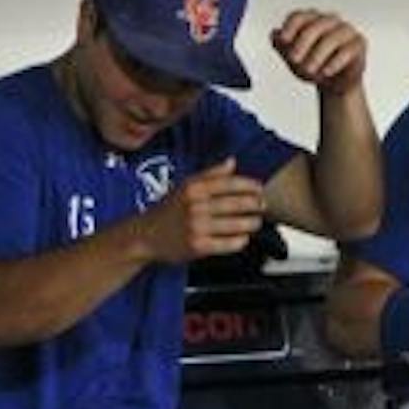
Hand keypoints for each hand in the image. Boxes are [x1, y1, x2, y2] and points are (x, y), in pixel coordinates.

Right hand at [148, 157, 265, 263]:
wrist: (145, 236)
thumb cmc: (168, 210)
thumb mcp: (184, 186)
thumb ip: (210, 174)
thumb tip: (232, 161)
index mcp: (193, 188)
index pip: (230, 183)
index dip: (250, 185)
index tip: (260, 188)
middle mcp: (195, 206)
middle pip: (237, 204)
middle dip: (256, 204)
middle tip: (262, 205)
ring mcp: (197, 227)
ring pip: (238, 224)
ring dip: (252, 223)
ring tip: (255, 222)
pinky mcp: (199, 246)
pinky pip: (230, 243)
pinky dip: (241, 240)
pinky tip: (242, 237)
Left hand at [271, 9, 365, 94]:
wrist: (335, 84)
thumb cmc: (314, 66)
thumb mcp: (293, 59)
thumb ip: (281, 46)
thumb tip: (274, 35)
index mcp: (312, 19)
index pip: (299, 17)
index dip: (290, 28)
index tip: (283, 41)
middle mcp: (329, 20)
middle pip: (314, 26)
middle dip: (302, 45)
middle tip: (294, 60)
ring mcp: (346, 30)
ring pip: (331, 38)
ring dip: (317, 56)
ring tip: (309, 71)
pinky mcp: (359, 43)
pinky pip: (347, 50)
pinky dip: (334, 62)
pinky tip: (326, 72)